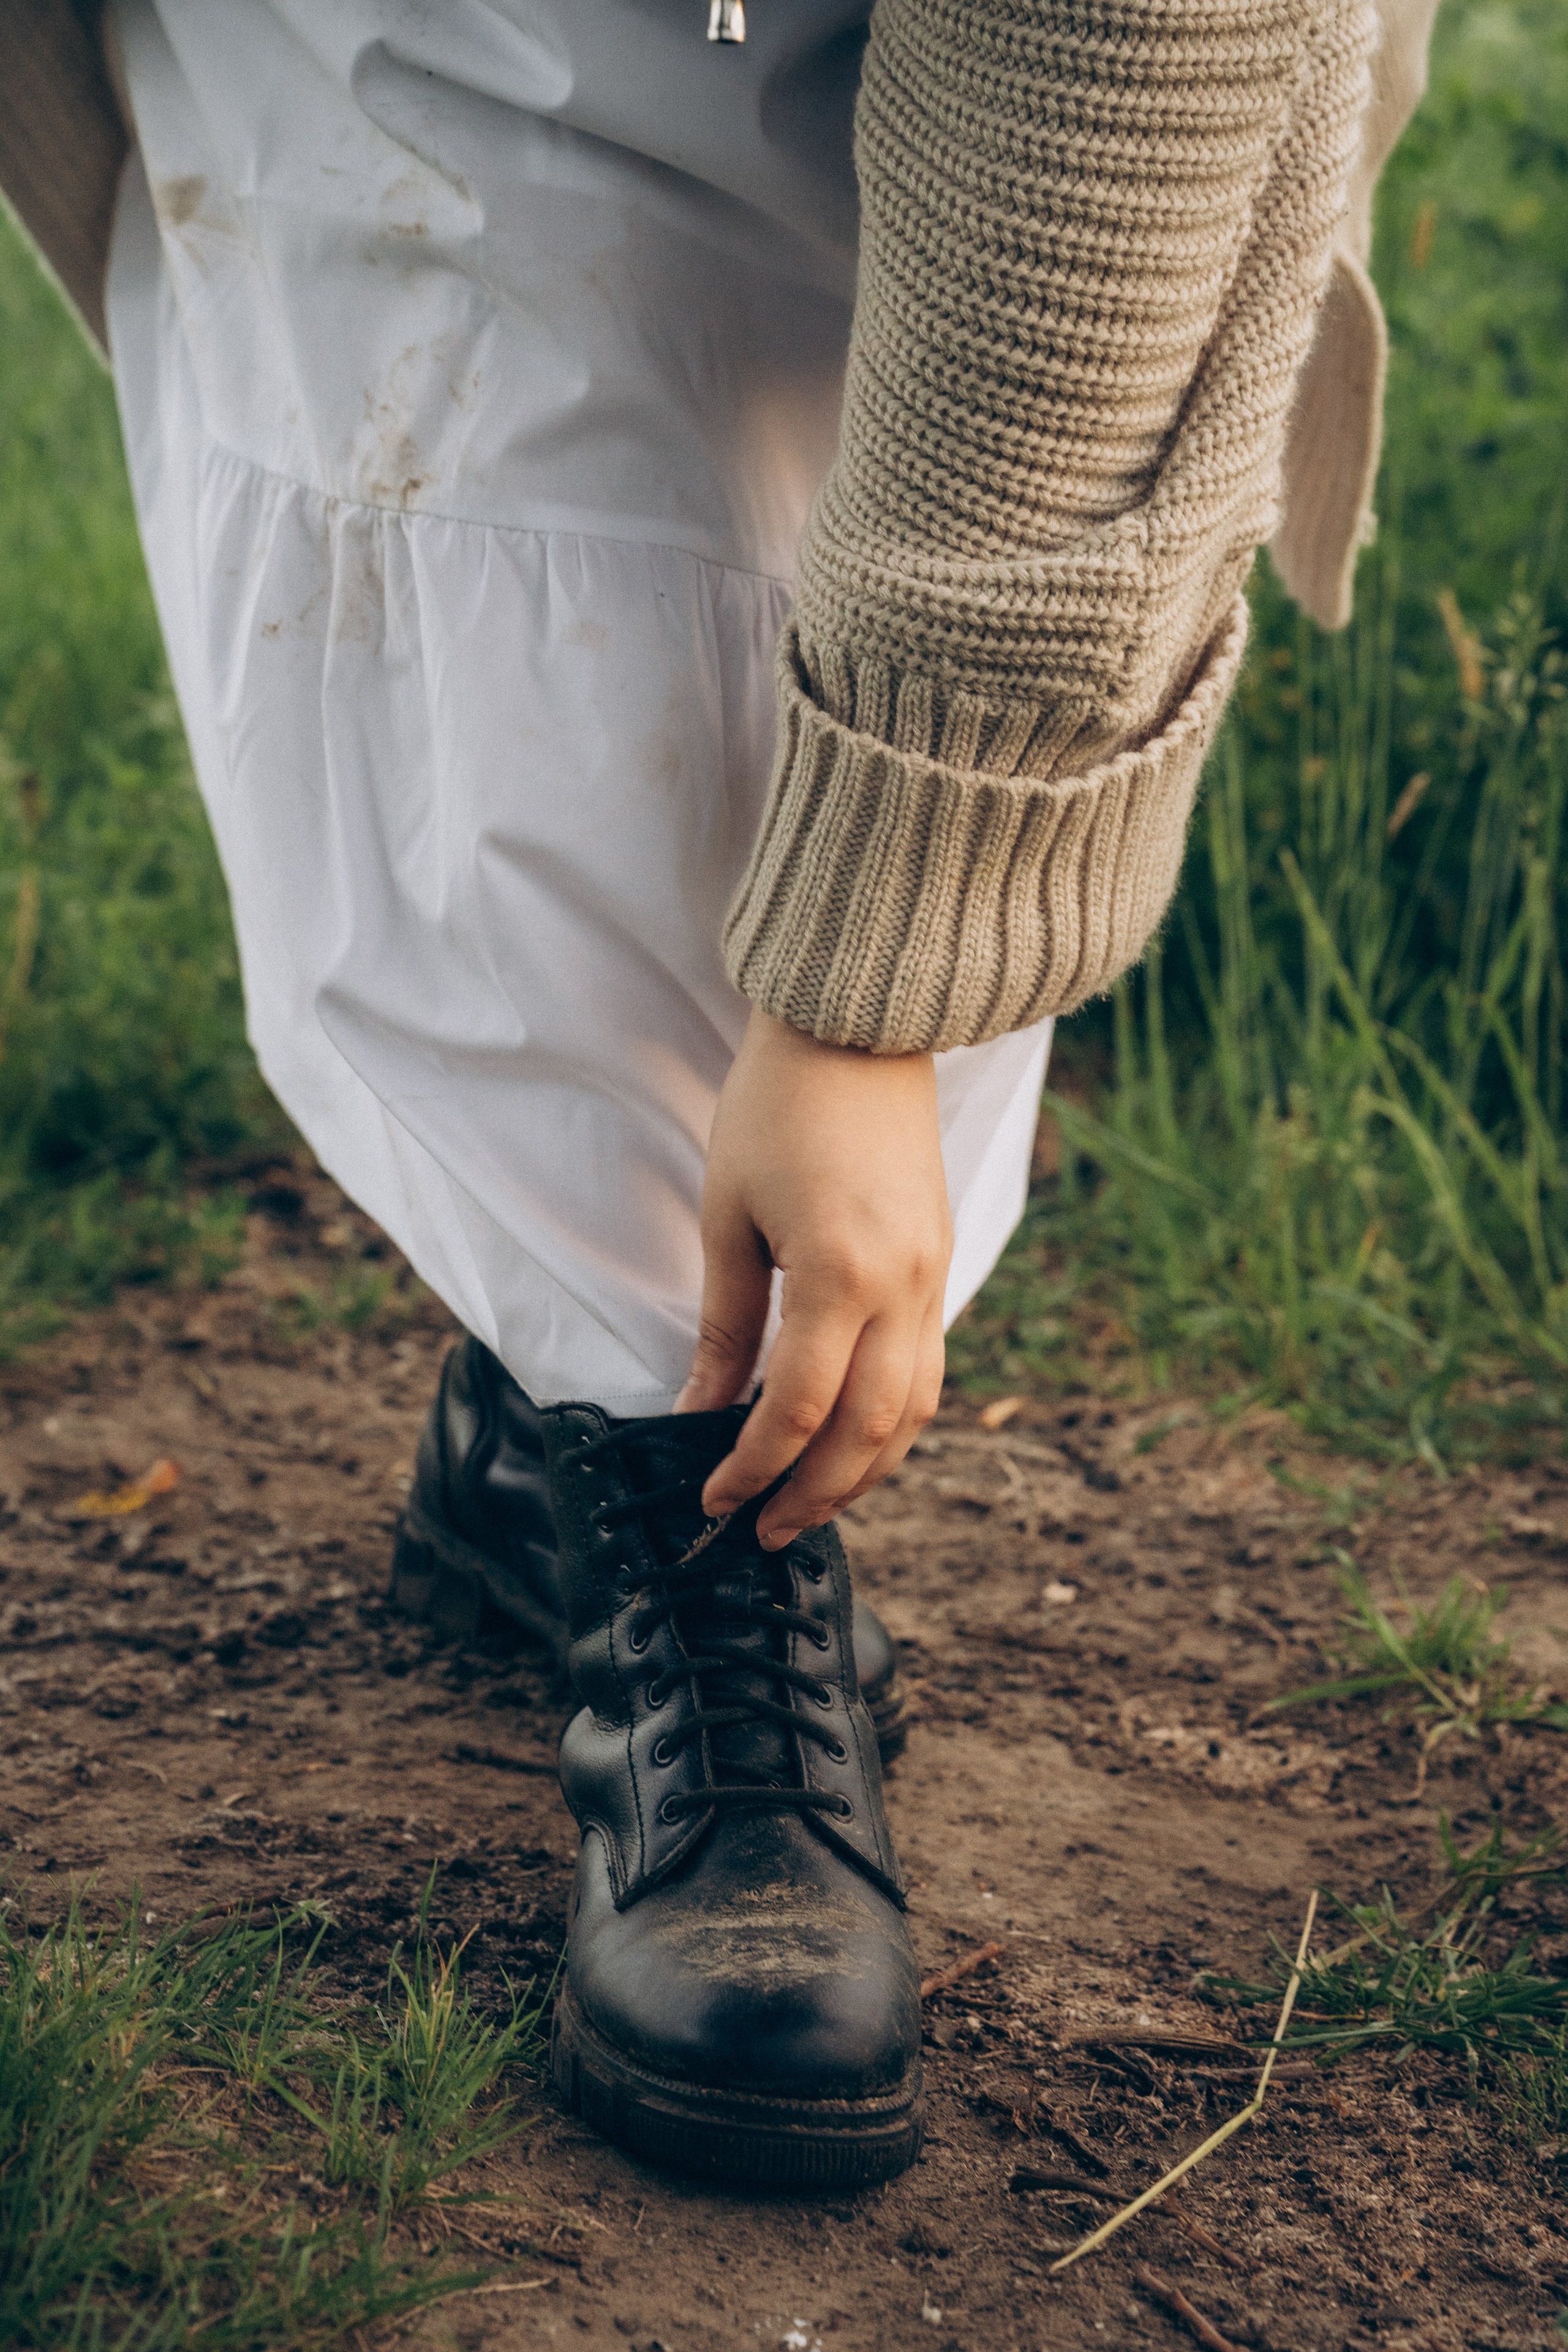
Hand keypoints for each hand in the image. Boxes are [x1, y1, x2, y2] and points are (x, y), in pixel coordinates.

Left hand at [675, 1008, 951, 1547]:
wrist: (860, 1026)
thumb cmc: (777, 1106)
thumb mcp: (728, 1217)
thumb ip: (723, 1325)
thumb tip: (698, 1410)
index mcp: (839, 1272)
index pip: (796, 1407)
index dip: (752, 1466)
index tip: (713, 1497)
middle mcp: (903, 1286)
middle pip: (867, 1429)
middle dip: (814, 1492)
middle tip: (763, 1531)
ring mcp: (934, 1277)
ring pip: (914, 1410)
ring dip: (864, 1470)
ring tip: (810, 1503)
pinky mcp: (942, 1264)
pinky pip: (928, 1370)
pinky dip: (891, 1420)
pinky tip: (851, 1439)